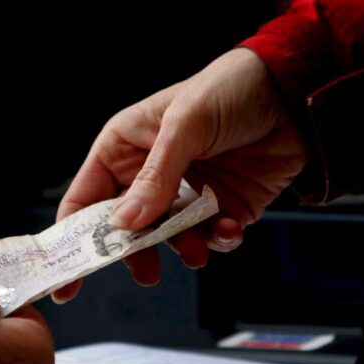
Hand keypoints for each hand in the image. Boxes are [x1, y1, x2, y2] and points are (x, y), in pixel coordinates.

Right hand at [54, 48, 306, 300]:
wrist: (294, 94)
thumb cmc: (228, 90)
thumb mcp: (185, 125)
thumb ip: (155, 176)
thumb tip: (124, 224)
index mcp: (124, 148)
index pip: (86, 197)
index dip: (73, 236)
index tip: (69, 272)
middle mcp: (149, 175)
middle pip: (124, 228)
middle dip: (133, 252)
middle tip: (145, 272)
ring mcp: (184, 194)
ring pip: (167, 239)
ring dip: (181, 249)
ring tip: (195, 252)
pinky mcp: (219, 209)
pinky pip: (209, 237)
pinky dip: (218, 240)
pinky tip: (230, 229)